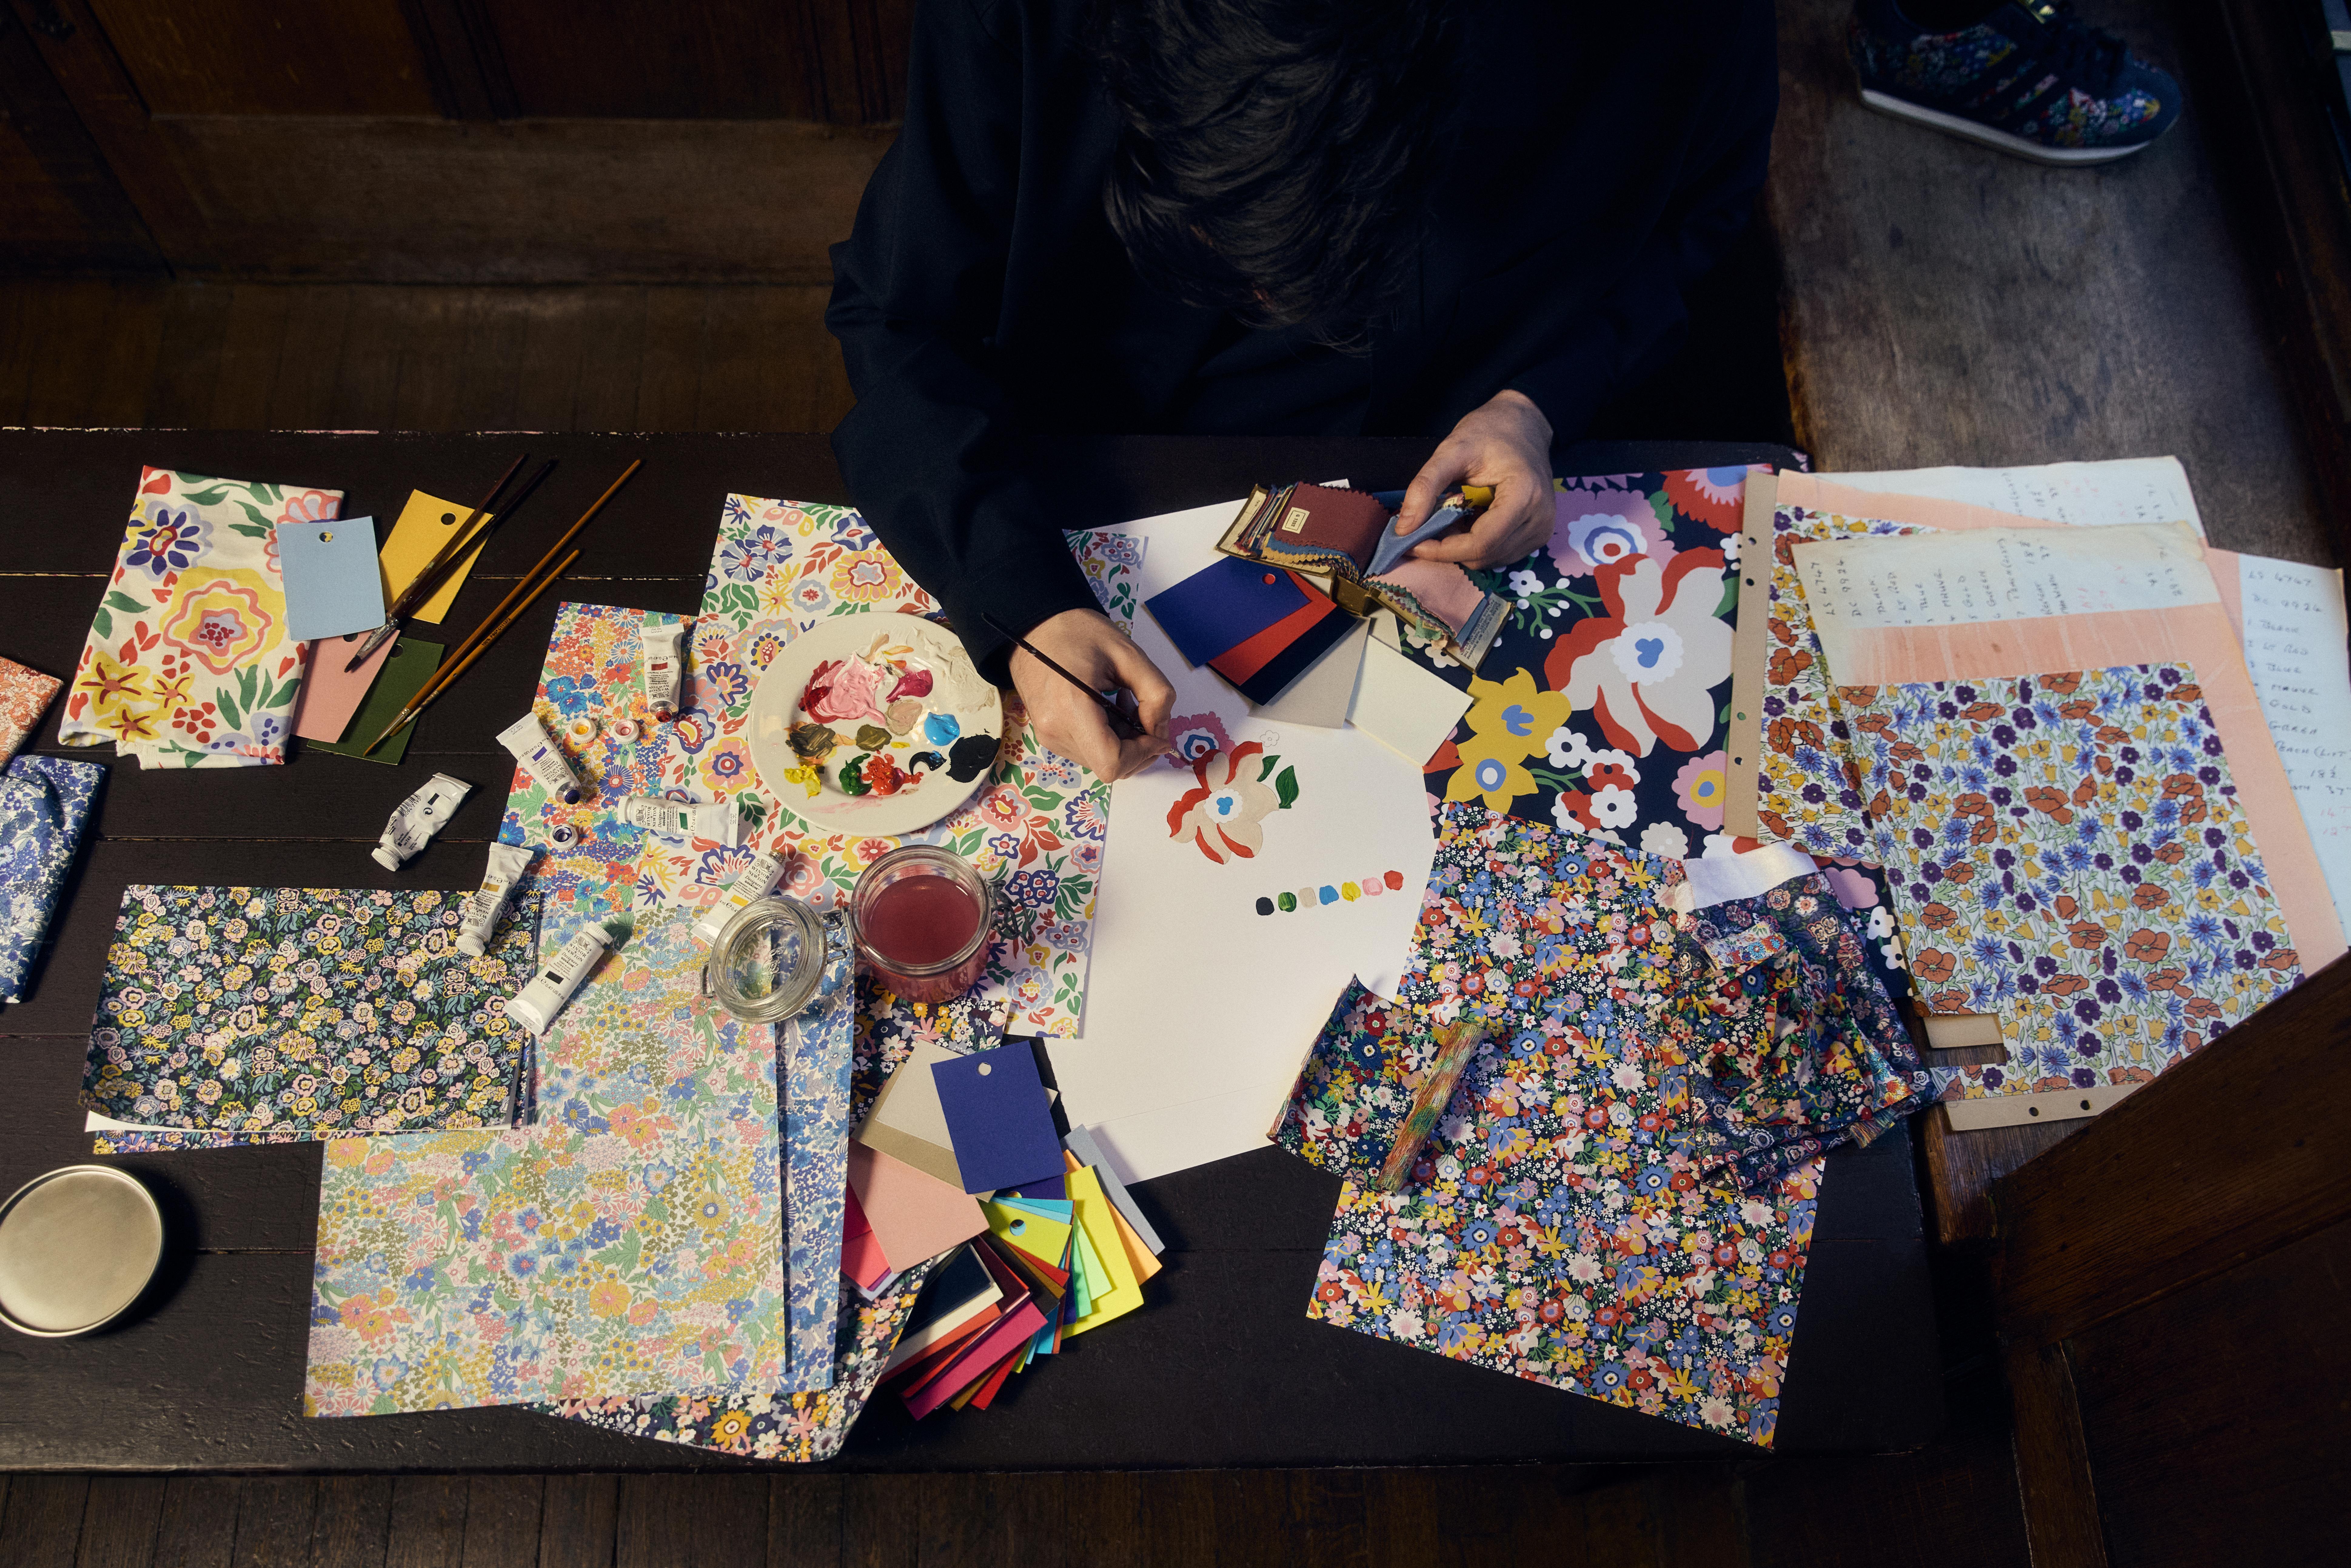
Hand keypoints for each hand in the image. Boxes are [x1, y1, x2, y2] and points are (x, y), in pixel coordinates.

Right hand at [1006, 607, 1174, 781]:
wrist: (1036, 627)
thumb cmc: (1079, 633)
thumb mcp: (1130, 654)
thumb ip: (1156, 694)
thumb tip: (1161, 732)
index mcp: (1072, 708)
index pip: (1112, 763)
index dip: (1143, 754)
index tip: (1157, 732)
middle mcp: (1055, 730)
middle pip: (1109, 766)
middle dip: (1136, 746)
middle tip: (1140, 709)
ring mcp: (1048, 735)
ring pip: (1099, 761)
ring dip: (1122, 741)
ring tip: (1120, 702)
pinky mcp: (1047, 734)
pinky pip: (1087, 750)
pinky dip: (1106, 737)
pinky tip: (1106, 707)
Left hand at [1393, 389, 1555, 567]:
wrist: (1524, 425)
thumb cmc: (1489, 431)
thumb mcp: (1451, 450)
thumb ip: (1425, 487)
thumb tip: (1403, 528)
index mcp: (1525, 496)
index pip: (1481, 543)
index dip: (1442, 550)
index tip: (1412, 541)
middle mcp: (1539, 519)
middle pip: (1484, 556)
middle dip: (1447, 550)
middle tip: (1423, 529)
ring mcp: (1541, 531)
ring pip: (1490, 560)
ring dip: (1460, 549)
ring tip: (1445, 520)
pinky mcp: (1537, 535)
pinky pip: (1499, 554)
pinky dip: (1475, 546)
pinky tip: (1464, 522)